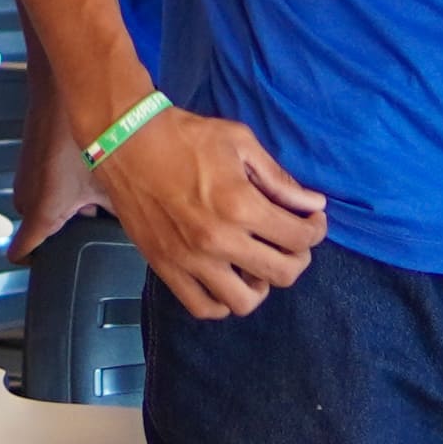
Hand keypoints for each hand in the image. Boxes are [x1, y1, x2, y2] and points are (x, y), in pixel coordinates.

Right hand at [95, 103, 328, 317]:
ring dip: (260, 285)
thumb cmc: (185, 136)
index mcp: (241, 205)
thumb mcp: (240, 143)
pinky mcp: (165, 267)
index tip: (312, 219)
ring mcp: (190, 260)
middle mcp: (219, 240)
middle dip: (298, 258)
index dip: (316, 230)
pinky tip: (227, 279)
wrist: (126, 142)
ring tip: (257, 263)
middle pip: (282, 274)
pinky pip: (202, 307)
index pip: (300, 238)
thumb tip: (313, 204)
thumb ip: (279, 179)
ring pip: (244, 302)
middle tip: (292, 242)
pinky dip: (222, 301)